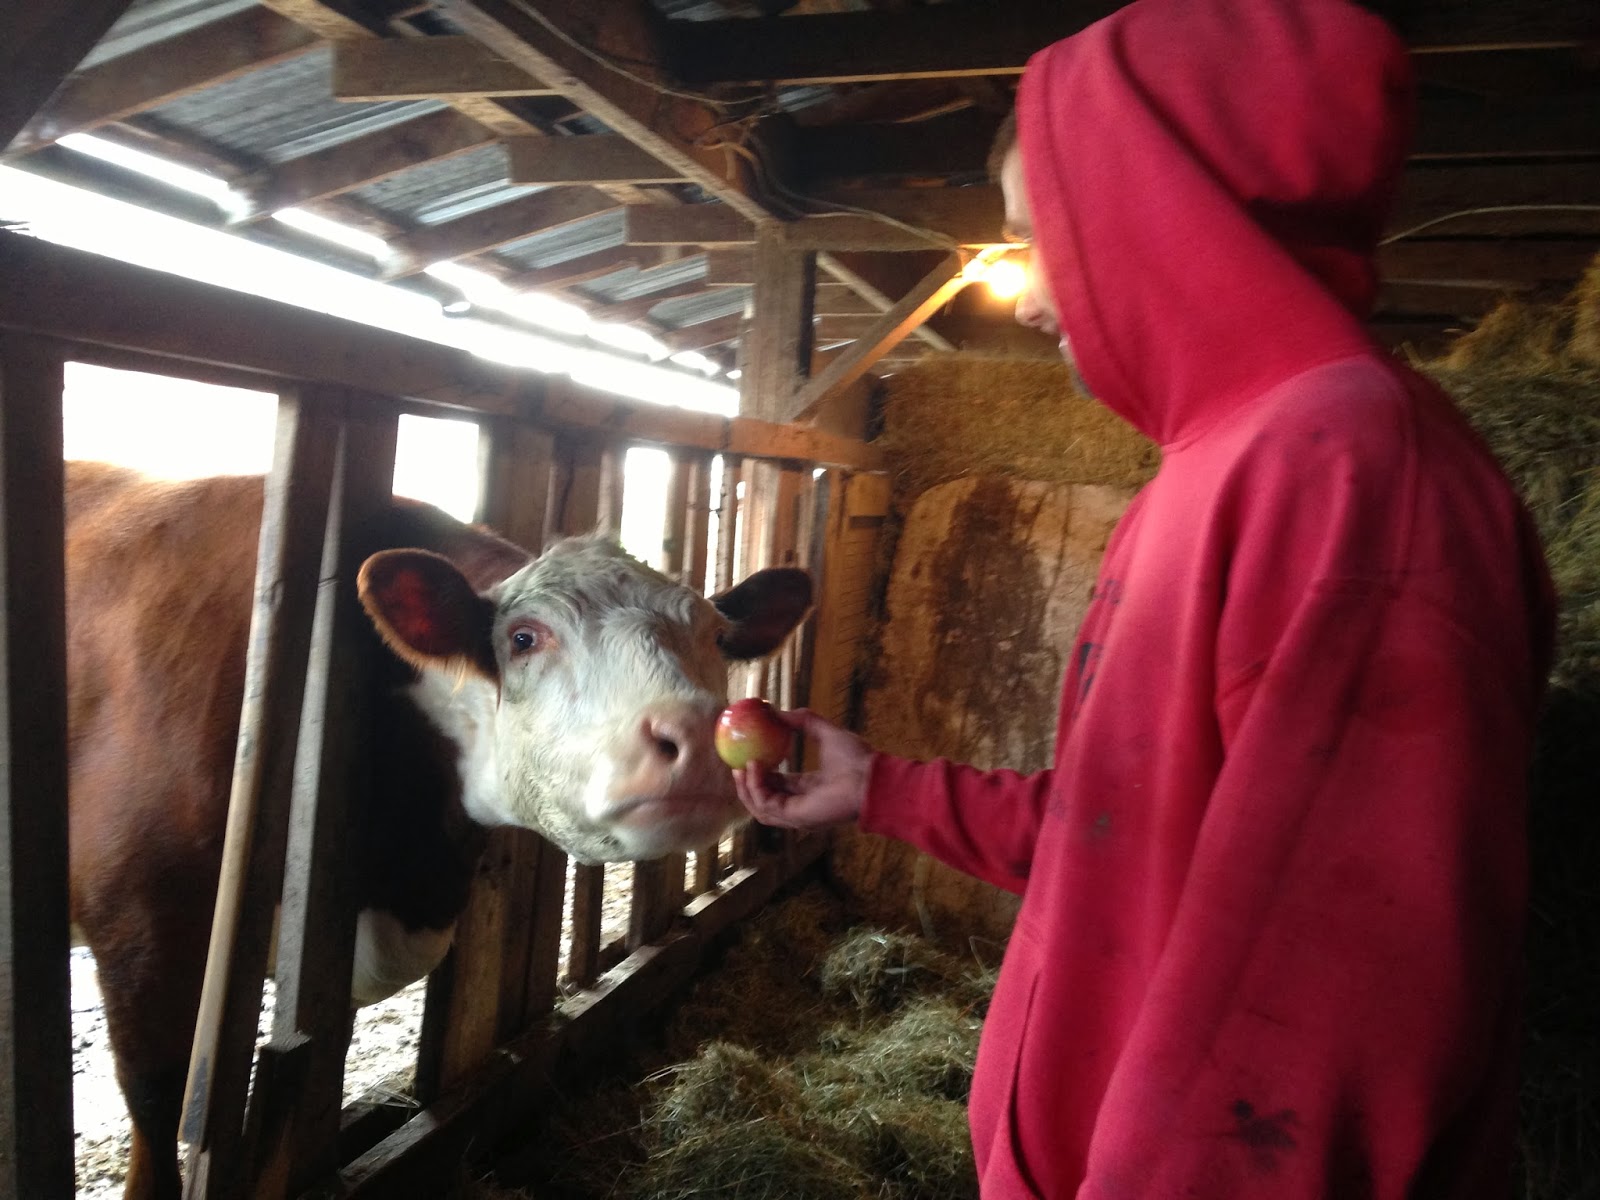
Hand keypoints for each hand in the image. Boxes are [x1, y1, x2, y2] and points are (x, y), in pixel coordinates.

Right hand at [731, 707, 871, 830]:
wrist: (871, 777)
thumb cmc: (856, 758)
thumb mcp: (826, 732)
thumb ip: (804, 720)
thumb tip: (778, 710)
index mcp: (807, 788)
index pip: (776, 786)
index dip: (758, 774)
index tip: (746, 757)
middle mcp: (800, 804)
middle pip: (763, 800)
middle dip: (746, 786)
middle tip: (735, 765)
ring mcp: (797, 814)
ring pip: (760, 808)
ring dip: (747, 789)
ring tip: (740, 767)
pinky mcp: (796, 817)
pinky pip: (766, 805)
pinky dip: (756, 788)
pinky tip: (753, 768)